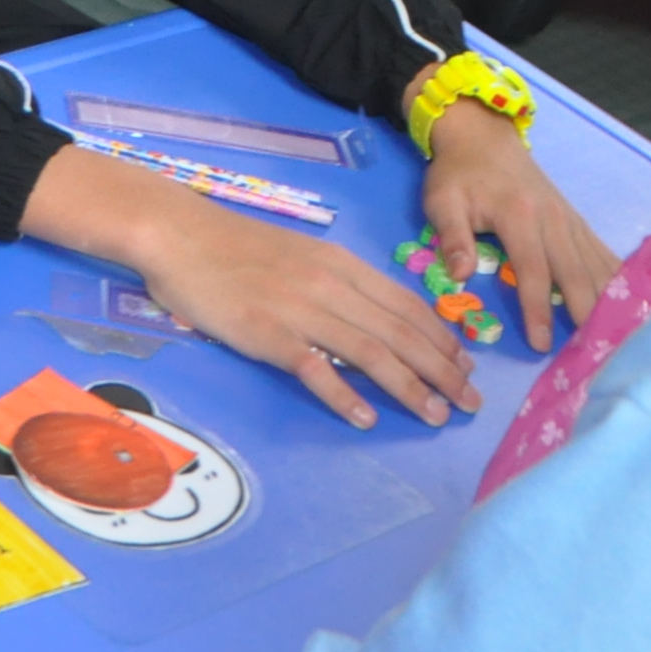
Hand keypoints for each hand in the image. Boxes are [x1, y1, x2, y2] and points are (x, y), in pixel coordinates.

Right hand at [131, 189, 480, 428]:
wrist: (179, 234)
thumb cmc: (234, 246)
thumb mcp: (300, 256)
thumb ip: (335, 284)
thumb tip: (368, 318)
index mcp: (341, 265)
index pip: (405, 306)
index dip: (441, 338)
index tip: (465, 365)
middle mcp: (330, 285)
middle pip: (399, 332)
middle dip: (442, 369)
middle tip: (470, 402)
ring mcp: (299, 309)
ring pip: (370, 351)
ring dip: (409, 387)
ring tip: (436, 415)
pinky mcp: (267, 333)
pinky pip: (315, 368)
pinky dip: (345, 394)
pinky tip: (367, 417)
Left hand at [417, 98, 619, 353]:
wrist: (482, 134)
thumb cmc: (458, 173)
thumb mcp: (442, 201)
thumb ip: (452, 237)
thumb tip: (460, 274)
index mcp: (520, 216)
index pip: (534, 271)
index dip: (539, 309)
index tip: (542, 344)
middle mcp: (553, 219)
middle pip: (575, 272)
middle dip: (586, 311)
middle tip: (597, 349)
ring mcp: (568, 218)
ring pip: (595, 263)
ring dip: (609, 297)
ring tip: (621, 333)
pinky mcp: (574, 219)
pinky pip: (600, 251)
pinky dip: (616, 276)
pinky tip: (630, 299)